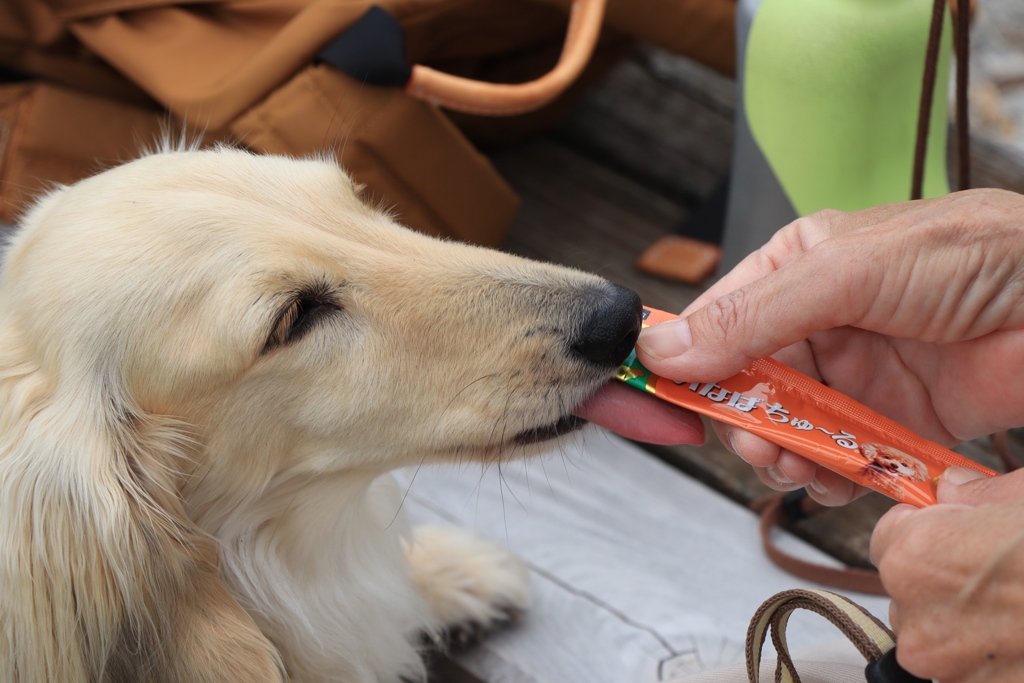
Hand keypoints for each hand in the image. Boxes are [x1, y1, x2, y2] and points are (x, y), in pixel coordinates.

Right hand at [636, 189, 1023, 504]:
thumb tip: (666, 348)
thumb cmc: (979, 259)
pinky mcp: (892, 419)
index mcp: (798, 267)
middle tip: (758, 446)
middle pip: (746, 385)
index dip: (690, 363)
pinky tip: (837, 480)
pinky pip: (838, 457)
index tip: (672, 403)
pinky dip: (829, 477)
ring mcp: (855, 372)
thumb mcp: (850, 272)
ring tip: (799, 467)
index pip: (719, 319)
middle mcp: (819, 321)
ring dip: (782, 456)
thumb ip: (755, 314)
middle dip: (744, 422)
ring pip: (786, 428)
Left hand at [870, 466, 1023, 681]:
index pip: (887, 539)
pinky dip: (998, 658)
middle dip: (948, 580)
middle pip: (911, 593)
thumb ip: (981, 493)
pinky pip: (975, 672)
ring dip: (974, 626)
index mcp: (917, 560)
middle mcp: (921, 624)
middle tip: (1007, 571)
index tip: (959, 529)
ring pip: (942, 638)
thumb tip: (954, 487)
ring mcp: (954, 674)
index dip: (927, 530)